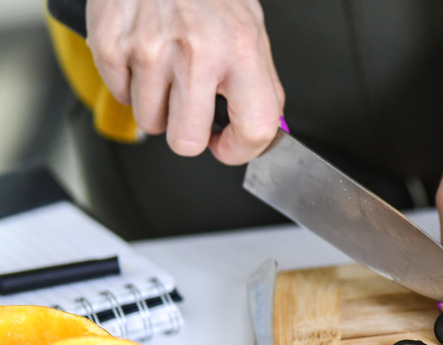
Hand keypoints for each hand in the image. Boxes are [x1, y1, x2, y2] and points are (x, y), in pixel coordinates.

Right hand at [85, 0, 283, 164]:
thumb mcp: (250, 30)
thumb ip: (259, 83)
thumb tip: (263, 131)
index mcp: (242, 50)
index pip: (255, 128)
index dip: (241, 150)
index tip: (229, 145)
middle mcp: (198, 51)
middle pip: (187, 142)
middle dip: (189, 135)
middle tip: (192, 111)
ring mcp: (151, 50)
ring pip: (150, 123)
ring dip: (159, 106)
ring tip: (168, 70)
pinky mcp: (112, 45)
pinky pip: (121, 96)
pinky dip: (131, 83)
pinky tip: (145, 55)